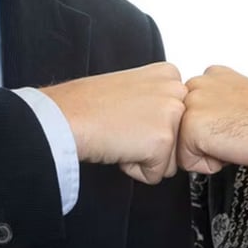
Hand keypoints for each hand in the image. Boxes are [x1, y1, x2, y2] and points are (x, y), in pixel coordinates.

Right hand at [41, 61, 186, 184]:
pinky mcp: (163, 141)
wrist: (69, 115)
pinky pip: (155, 174)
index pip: (177, 115)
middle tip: (126, 126)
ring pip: (170, 158)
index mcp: (169, 74)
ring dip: (145, 155)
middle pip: (178, 137)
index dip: (150, 122)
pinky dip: (136, 169)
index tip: (131, 114)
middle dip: (152, 140)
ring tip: (122, 133)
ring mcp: (172, 115)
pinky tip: (121, 146)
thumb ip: (157, 98)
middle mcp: (176, 90)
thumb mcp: (134, 87)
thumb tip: (167, 118)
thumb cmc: (91, 104)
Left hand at [178, 65, 247, 173]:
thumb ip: (216, 102)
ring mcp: (191, 102)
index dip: (213, 127)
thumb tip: (205, 123)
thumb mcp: (239, 98)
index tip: (234, 124)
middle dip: (203, 138)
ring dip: (205, 151)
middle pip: (184, 126)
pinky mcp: (190, 124)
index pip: (193, 111)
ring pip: (183, 142)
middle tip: (233, 134)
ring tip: (231, 140)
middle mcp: (197, 83)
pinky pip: (186, 159)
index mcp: (210, 75)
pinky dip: (208, 164)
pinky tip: (229, 148)